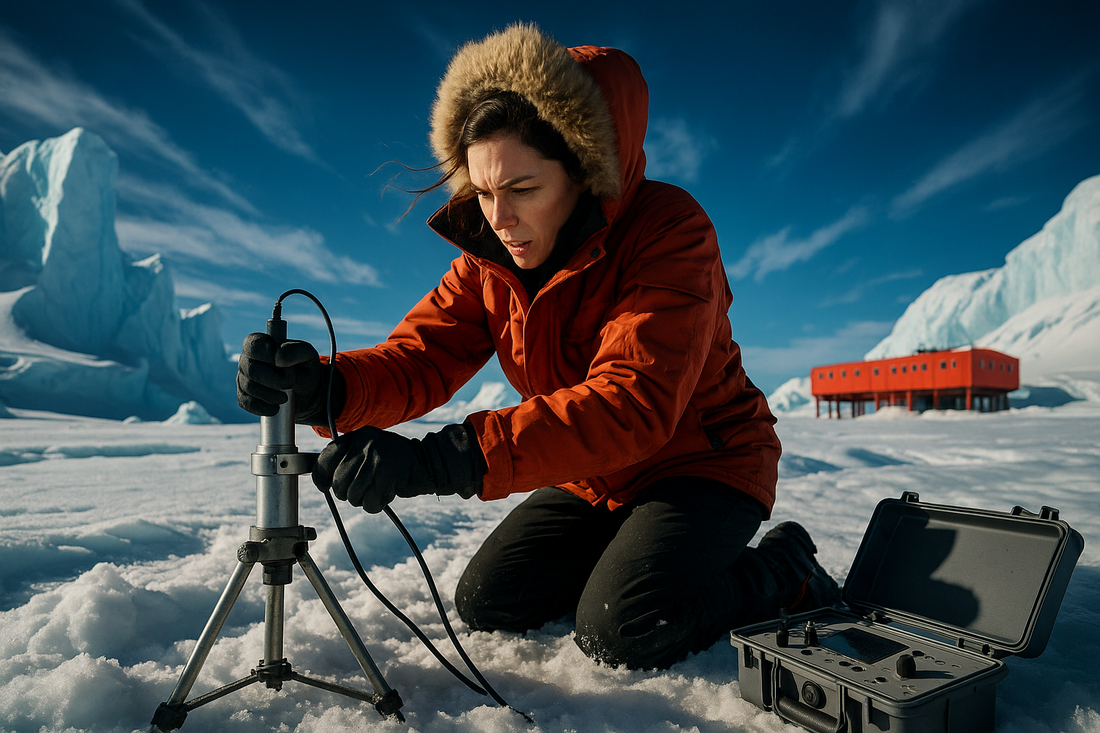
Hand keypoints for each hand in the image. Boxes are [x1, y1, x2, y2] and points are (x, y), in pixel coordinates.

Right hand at [236, 333, 329, 422]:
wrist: (307, 394)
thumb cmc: (305, 369)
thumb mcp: (308, 355)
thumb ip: (295, 350)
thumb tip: (277, 358)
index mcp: (261, 344)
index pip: (253, 345)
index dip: (268, 355)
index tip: (284, 364)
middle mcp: (248, 359)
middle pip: (252, 370)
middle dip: (275, 381)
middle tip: (290, 385)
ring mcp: (243, 378)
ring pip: (249, 387)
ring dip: (270, 396)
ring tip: (285, 398)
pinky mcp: (244, 396)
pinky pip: (246, 403)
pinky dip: (262, 408)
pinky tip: (275, 409)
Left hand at [312, 424, 483, 512]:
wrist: (430, 462)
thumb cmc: (395, 462)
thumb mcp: (370, 450)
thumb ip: (348, 459)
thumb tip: (320, 479)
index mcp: (358, 435)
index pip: (327, 457)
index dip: (322, 476)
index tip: (325, 486)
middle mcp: (366, 443)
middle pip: (339, 481)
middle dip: (348, 493)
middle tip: (363, 489)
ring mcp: (378, 457)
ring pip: (352, 494)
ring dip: (362, 500)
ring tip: (375, 491)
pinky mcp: (389, 473)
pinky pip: (369, 502)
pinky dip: (375, 505)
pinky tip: (385, 495)